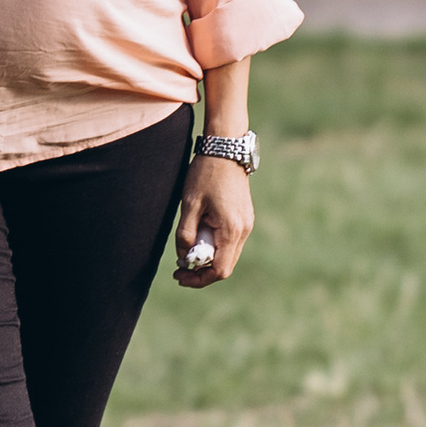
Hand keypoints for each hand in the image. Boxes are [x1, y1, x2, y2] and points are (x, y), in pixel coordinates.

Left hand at [172, 154, 252, 287]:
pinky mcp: (244, 218)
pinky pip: (229, 242)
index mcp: (231, 230)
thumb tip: (183, 258)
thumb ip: (186, 234)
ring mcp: (246, 224)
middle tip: (178, 268)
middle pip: (224, 266)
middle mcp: (244, 230)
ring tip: (185, 251)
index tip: (179, 276)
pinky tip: (199, 238)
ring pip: (228, 254)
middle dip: (201, 271)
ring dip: (207, 258)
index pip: (219, 270)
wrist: (226, 148)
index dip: (198, 278)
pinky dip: (214, 246)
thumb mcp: (190, 204)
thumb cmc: (206, 173)